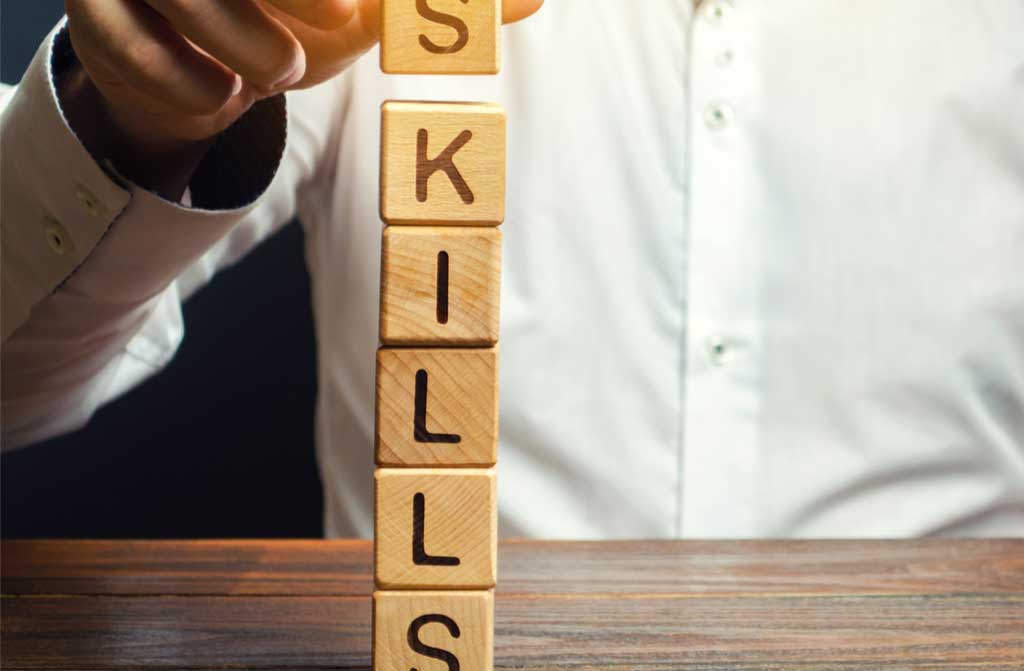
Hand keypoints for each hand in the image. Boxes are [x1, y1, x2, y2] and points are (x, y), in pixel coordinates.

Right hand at [61, 0, 542, 193]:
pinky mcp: (98, 8)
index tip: (362, 9)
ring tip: (278, 71)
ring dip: (243, 39)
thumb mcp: (372, 9)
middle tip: (339, 21)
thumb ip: (442, 1)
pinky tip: (220, 96)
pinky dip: (183, 81)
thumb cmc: (297, 24)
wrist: (208, 71)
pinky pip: (127, 40)